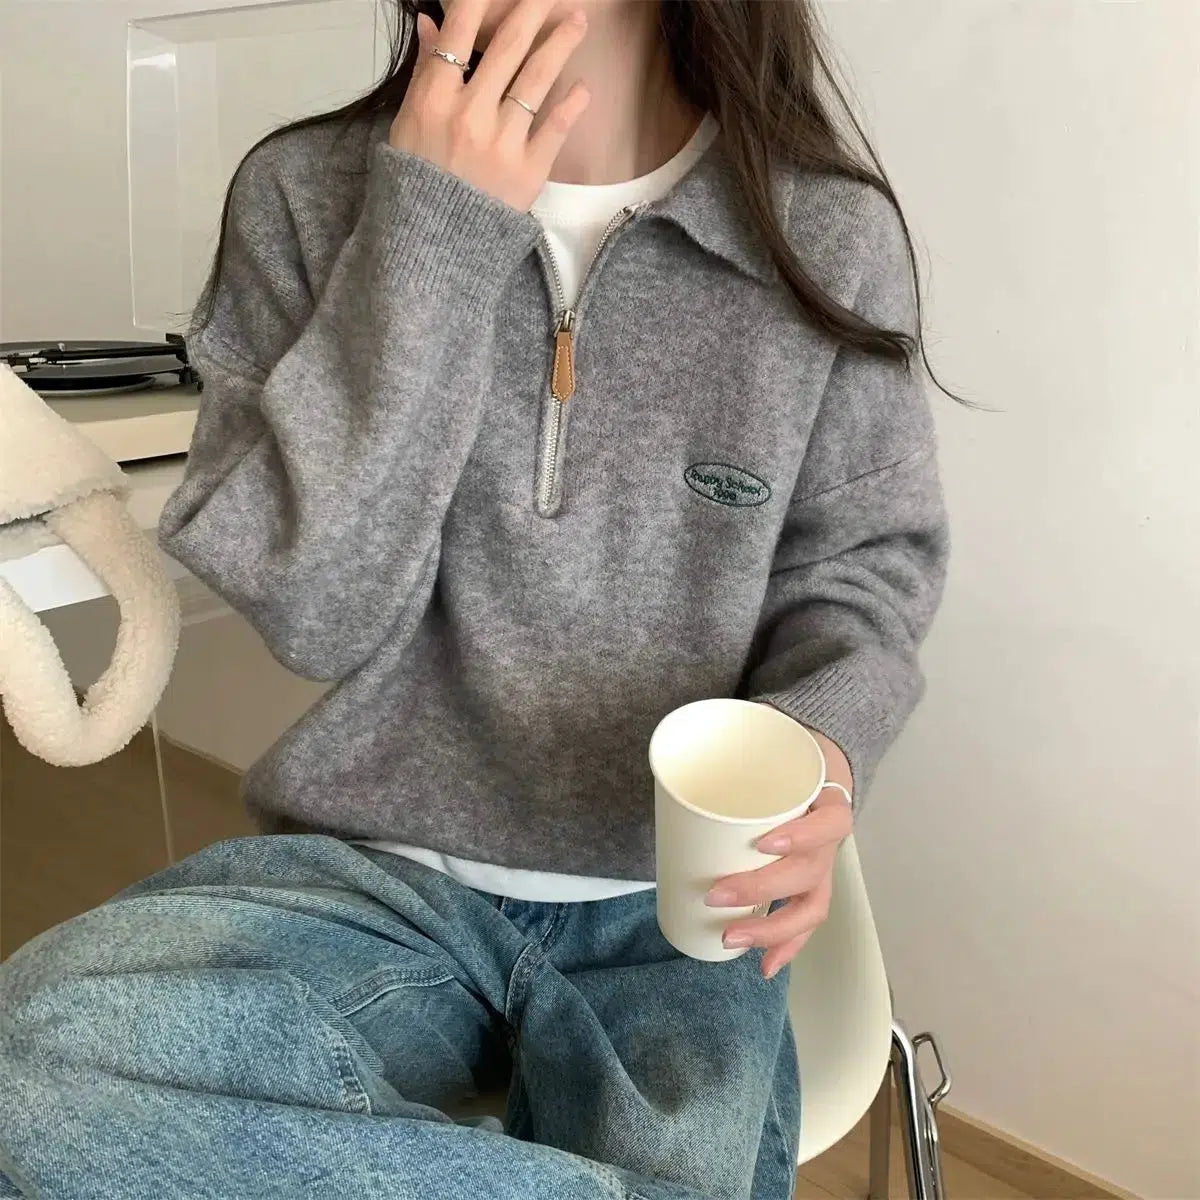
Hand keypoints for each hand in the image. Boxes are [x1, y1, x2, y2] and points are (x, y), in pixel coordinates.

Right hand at [393, 0, 591, 211]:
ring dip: (560, 44)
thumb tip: (430, 22)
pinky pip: (554, 128)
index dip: (484, 0)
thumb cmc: (415, 185)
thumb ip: (424, 74)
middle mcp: (470, 115)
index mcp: (434, 99)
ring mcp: (501, 143)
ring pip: (536, 80)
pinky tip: (583, 87)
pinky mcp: (527, 172)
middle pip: (508, 48)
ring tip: (578, 21)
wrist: (431, 248)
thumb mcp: (408, 126)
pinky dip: (571, 105)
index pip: (462, 33)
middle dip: (532, 10)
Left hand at [706, 728, 853, 978]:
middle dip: (761, 890)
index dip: (802, 837)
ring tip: (731, 938)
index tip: (764, 842)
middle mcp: (829, 841)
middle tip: (715, 894)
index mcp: (827, 801)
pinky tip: (764, 967)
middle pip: (809, 873)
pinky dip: (785, 947)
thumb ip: (734, 746)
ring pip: (811, 908)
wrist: (815, 763)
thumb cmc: (785, 759)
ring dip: (771, 929)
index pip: (831, 822)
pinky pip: (804, 923)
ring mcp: (823, 868)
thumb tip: (674, 756)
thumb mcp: (768, 745)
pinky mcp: (809, 887)